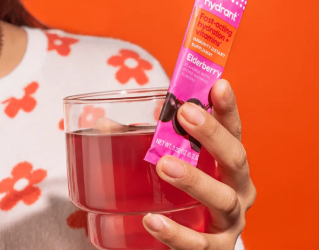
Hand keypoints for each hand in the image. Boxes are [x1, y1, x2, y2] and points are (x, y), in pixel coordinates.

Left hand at [142, 79, 255, 249]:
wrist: (196, 243)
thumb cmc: (186, 196)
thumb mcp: (176, 166)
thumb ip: (147, 144)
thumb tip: (105, 124)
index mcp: (229, 165)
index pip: (234, 132)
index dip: (228, 108)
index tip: (218, 84)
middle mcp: (239, 189)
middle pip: (236, 159)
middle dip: (212, 134)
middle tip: (186, 113)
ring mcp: (231, 221)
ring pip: (222, 199)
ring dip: (194, 179)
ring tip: (165, 165)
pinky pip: (198, 244)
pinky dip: (176, 232)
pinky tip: (152, 220)